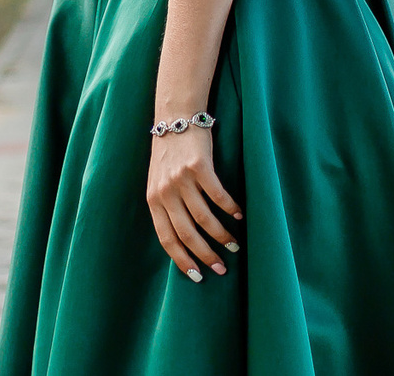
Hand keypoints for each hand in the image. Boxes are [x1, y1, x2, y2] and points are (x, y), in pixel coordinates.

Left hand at [144, 126, 241, 281]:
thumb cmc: (169, 152)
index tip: (198, 276)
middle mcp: (165, 192)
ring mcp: (182, 179)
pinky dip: (230, 209)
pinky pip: (218, 196)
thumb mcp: (159, 181)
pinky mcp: (199, 166)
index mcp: (154, 200)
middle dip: (206, 255)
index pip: (167, 239)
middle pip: (187, 233)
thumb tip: (186, 238)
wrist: (175, 116)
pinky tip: (239, 216)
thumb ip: (167, 206)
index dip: (183, 260)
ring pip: (204, 218)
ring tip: (234, 244)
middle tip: (222, 268)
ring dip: (222, 235)